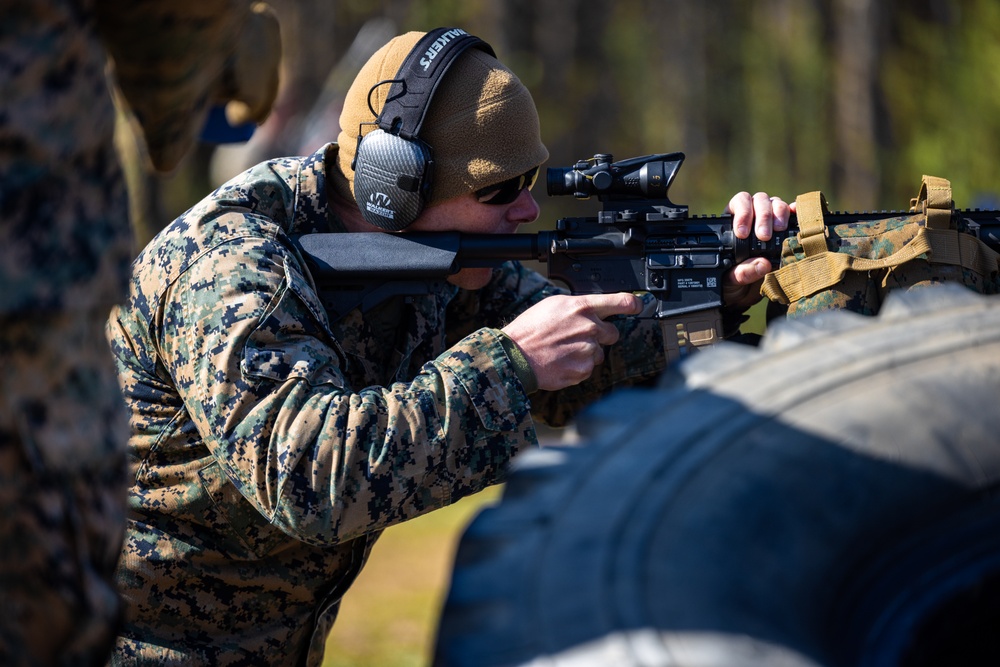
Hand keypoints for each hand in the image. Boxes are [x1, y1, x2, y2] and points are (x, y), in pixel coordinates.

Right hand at [501, 293, 641, 391]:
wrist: (515, 356)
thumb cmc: (530, 330)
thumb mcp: (553, 305)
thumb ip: (578, 306)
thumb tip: (592, 308)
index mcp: (582, 307)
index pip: (621, 302)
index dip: (633, 304)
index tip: (638, 306)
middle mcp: (589, 327)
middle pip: (613, 332)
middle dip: (600, 336)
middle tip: (579, 338)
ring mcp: (588, 350)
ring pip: (599, 353)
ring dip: (586, 353)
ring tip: (563, 351)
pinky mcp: (583, 369)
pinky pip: (588, 368)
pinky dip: (578, 367)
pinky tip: (561, 362)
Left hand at [722, 191, 794, 310]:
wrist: (745, 297)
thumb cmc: (731, 285)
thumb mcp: (729, 282)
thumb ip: (740, 273)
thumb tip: (762, 264)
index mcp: (731, 224)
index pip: (737, 204)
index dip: (742, 213)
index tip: (743, 233)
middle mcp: (752, 217)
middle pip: (758, 201)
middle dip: (762, 215)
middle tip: (764, 235)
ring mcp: (770, 221)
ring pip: (775, 204)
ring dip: (778, 213)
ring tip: (779, 229)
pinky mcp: (786, 229)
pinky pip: (792, 214)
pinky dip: (795, 212)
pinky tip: (797, 215)